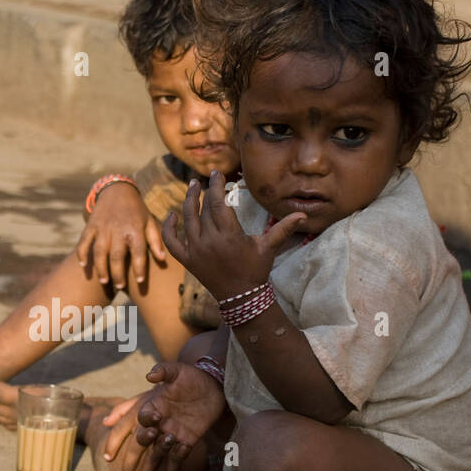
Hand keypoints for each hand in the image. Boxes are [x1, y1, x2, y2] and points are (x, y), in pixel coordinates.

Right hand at [76, 183, 165, 289]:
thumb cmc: (137, 211)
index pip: (138, 252)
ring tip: (104, 281)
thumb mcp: (149, 222)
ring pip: (100, 251)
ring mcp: (102, 228)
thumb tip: (162, 259)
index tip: (140, 282)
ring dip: (100, 268)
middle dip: (118, 273)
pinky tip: (83, 266)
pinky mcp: (91, 225)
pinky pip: (84, 242)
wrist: (117, 190)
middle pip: (117, 256)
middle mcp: (118, 229)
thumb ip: (155, 241)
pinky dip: (82, 254)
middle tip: (119, 286)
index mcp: (135, 230)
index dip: (139, 268)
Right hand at [122, 362, 225, 470]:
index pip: (134, 421)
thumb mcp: (177, 370)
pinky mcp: (187, 440)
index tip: (133, 434)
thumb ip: (164, 371)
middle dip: (132, 456)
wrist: (213, 385)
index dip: (127, 432)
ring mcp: (172, 433)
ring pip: (156, 453)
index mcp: (152, 407)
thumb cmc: (191, 377)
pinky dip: (173, 470)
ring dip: (149, 467)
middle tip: (125, 470)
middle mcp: (158, 423)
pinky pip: (178, 458)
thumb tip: (150, 375)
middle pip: (140, 442)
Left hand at [162, 171, 306, 301]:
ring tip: (191, 187)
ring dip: (188, 201)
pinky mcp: (188, 260)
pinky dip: (169, 228)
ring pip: (187, 220)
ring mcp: (196, 251)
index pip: (218, 203)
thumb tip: (302, 214)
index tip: (216, 174)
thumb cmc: (256, 270)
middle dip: (204, 191)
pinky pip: (172, 242)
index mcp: (228, 235)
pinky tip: (171, 215)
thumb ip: (282, 229)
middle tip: (205, 179)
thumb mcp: (268, 248)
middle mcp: (209, 241)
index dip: (216, 186)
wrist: (241, 297)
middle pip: (203, 209)